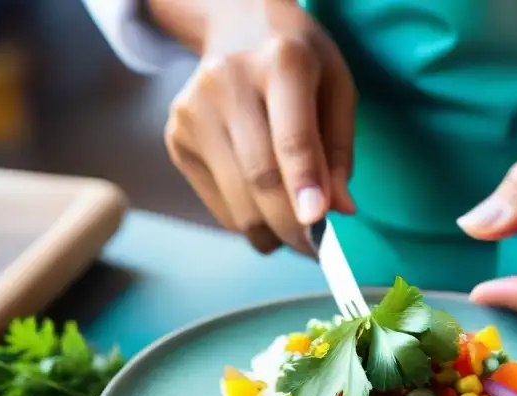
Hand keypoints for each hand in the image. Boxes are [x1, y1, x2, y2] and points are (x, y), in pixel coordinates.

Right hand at [163, 0, 355, 253]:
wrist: (236, 24)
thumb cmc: (299, 63)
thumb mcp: (336, 89)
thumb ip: (338, 150)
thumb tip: (339, 210)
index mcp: (280, 62)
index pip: (291, 136)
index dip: (304, 185)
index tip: (320, 224)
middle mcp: (226, 82)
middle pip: (260, 178)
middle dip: (293, 227)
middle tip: (318, 250)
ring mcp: (193, 111)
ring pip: (238, 203)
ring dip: (272, 234)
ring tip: (296, 233)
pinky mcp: (177, 138)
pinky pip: (220, 206)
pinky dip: (248, 221)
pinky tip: (264, 206)